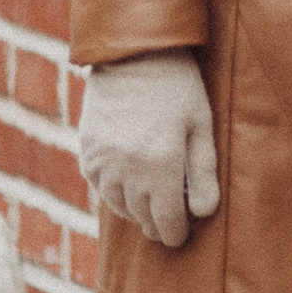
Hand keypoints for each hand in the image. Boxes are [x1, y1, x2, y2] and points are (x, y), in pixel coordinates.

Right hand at [77, 51, 219, 250]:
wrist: (132, 54)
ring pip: (118, 205)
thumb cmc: (177, 87)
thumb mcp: (201, 126)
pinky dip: (113, 193)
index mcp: (160, 166)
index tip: (181, 238)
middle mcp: (127, 169)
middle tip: (167, 228)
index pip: (166, 219)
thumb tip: (203, 213)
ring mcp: (103, 161)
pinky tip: (126, 188)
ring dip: (134, 211)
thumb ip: (204, 173)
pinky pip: (99, 186)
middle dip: (156, 225)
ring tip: (148, 211)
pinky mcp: (87, 150)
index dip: (175, 234)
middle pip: (141, 216)